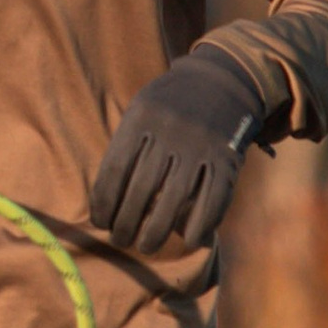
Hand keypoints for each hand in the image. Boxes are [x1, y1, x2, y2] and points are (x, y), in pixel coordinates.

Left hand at [87, 39, 280, 257]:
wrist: (221, 81)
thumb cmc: (169, 106)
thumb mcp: (141, 111)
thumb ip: (125, 148)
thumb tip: (105, 203)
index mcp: (141, 117)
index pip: (114, 171)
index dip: (103, 203)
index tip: (100, 223)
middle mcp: (170, 131)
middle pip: (141, 190)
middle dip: (126, 223)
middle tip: (120, 240)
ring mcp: (200, 145)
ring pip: (173, 199)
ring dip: (156, 231)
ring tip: (145, 246)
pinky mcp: (227, 158)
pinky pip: (212, 199)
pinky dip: (199, 224)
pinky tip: (186, 239)